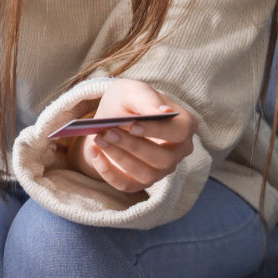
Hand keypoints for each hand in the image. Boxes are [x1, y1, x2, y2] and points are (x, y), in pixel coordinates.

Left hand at [63, 79, 193, 192]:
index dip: (157, 131)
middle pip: (163, 158)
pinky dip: (108, 171)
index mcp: (184, 125)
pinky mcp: (140, 182)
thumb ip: (148, 99)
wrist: (111, 116)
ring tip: (99, 138)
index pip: (179, 132)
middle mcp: (178, 152)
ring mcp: (161, 170)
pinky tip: (94, 152)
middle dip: (133, 146)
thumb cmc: (129, 101)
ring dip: (119, 157)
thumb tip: (165, 112)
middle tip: (107, 131)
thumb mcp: (134, 91)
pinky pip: (127, 185)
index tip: (134, 125)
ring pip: (146, 174)